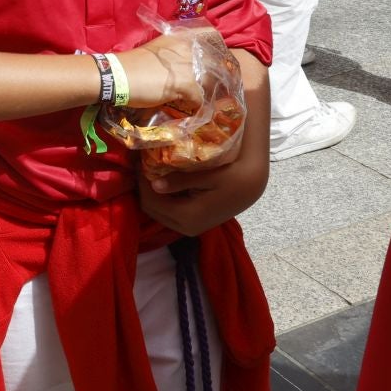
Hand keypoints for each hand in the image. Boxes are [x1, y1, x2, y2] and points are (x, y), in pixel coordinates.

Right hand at [115, 29, 205, 109]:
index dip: (214, 52)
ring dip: (203, 91)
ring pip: (209, 82)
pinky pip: (199, 98)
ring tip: (194, 97)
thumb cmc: (133, 64)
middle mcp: (188, 48)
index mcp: (180, 38)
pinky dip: (194, 104)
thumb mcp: (158, 51)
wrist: (118, 76)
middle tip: (202, 85)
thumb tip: (190, 67)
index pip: (210, 36)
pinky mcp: (186, 84)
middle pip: (213, 63)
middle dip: (210, 75)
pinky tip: (186, 105)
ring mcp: (188, 66)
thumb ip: (176, 55)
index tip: (212, 62)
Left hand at [137, 138, 267, 236]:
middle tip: (141, 164)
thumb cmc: (232, 177)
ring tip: (150, 170)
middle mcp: (186, 228)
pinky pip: (168, 213)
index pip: (152, 201)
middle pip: (151, 210)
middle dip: (143, 188)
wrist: (251, 188)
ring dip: (151, 194)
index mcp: (188, 217)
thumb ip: (180, 181)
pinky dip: (161, 198)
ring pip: (158, 213)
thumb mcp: (206, 175)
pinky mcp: (192, 224)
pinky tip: (162, 181)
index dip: (142, 182)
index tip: (139, 161)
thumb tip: (154, 184)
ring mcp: (189, 228)